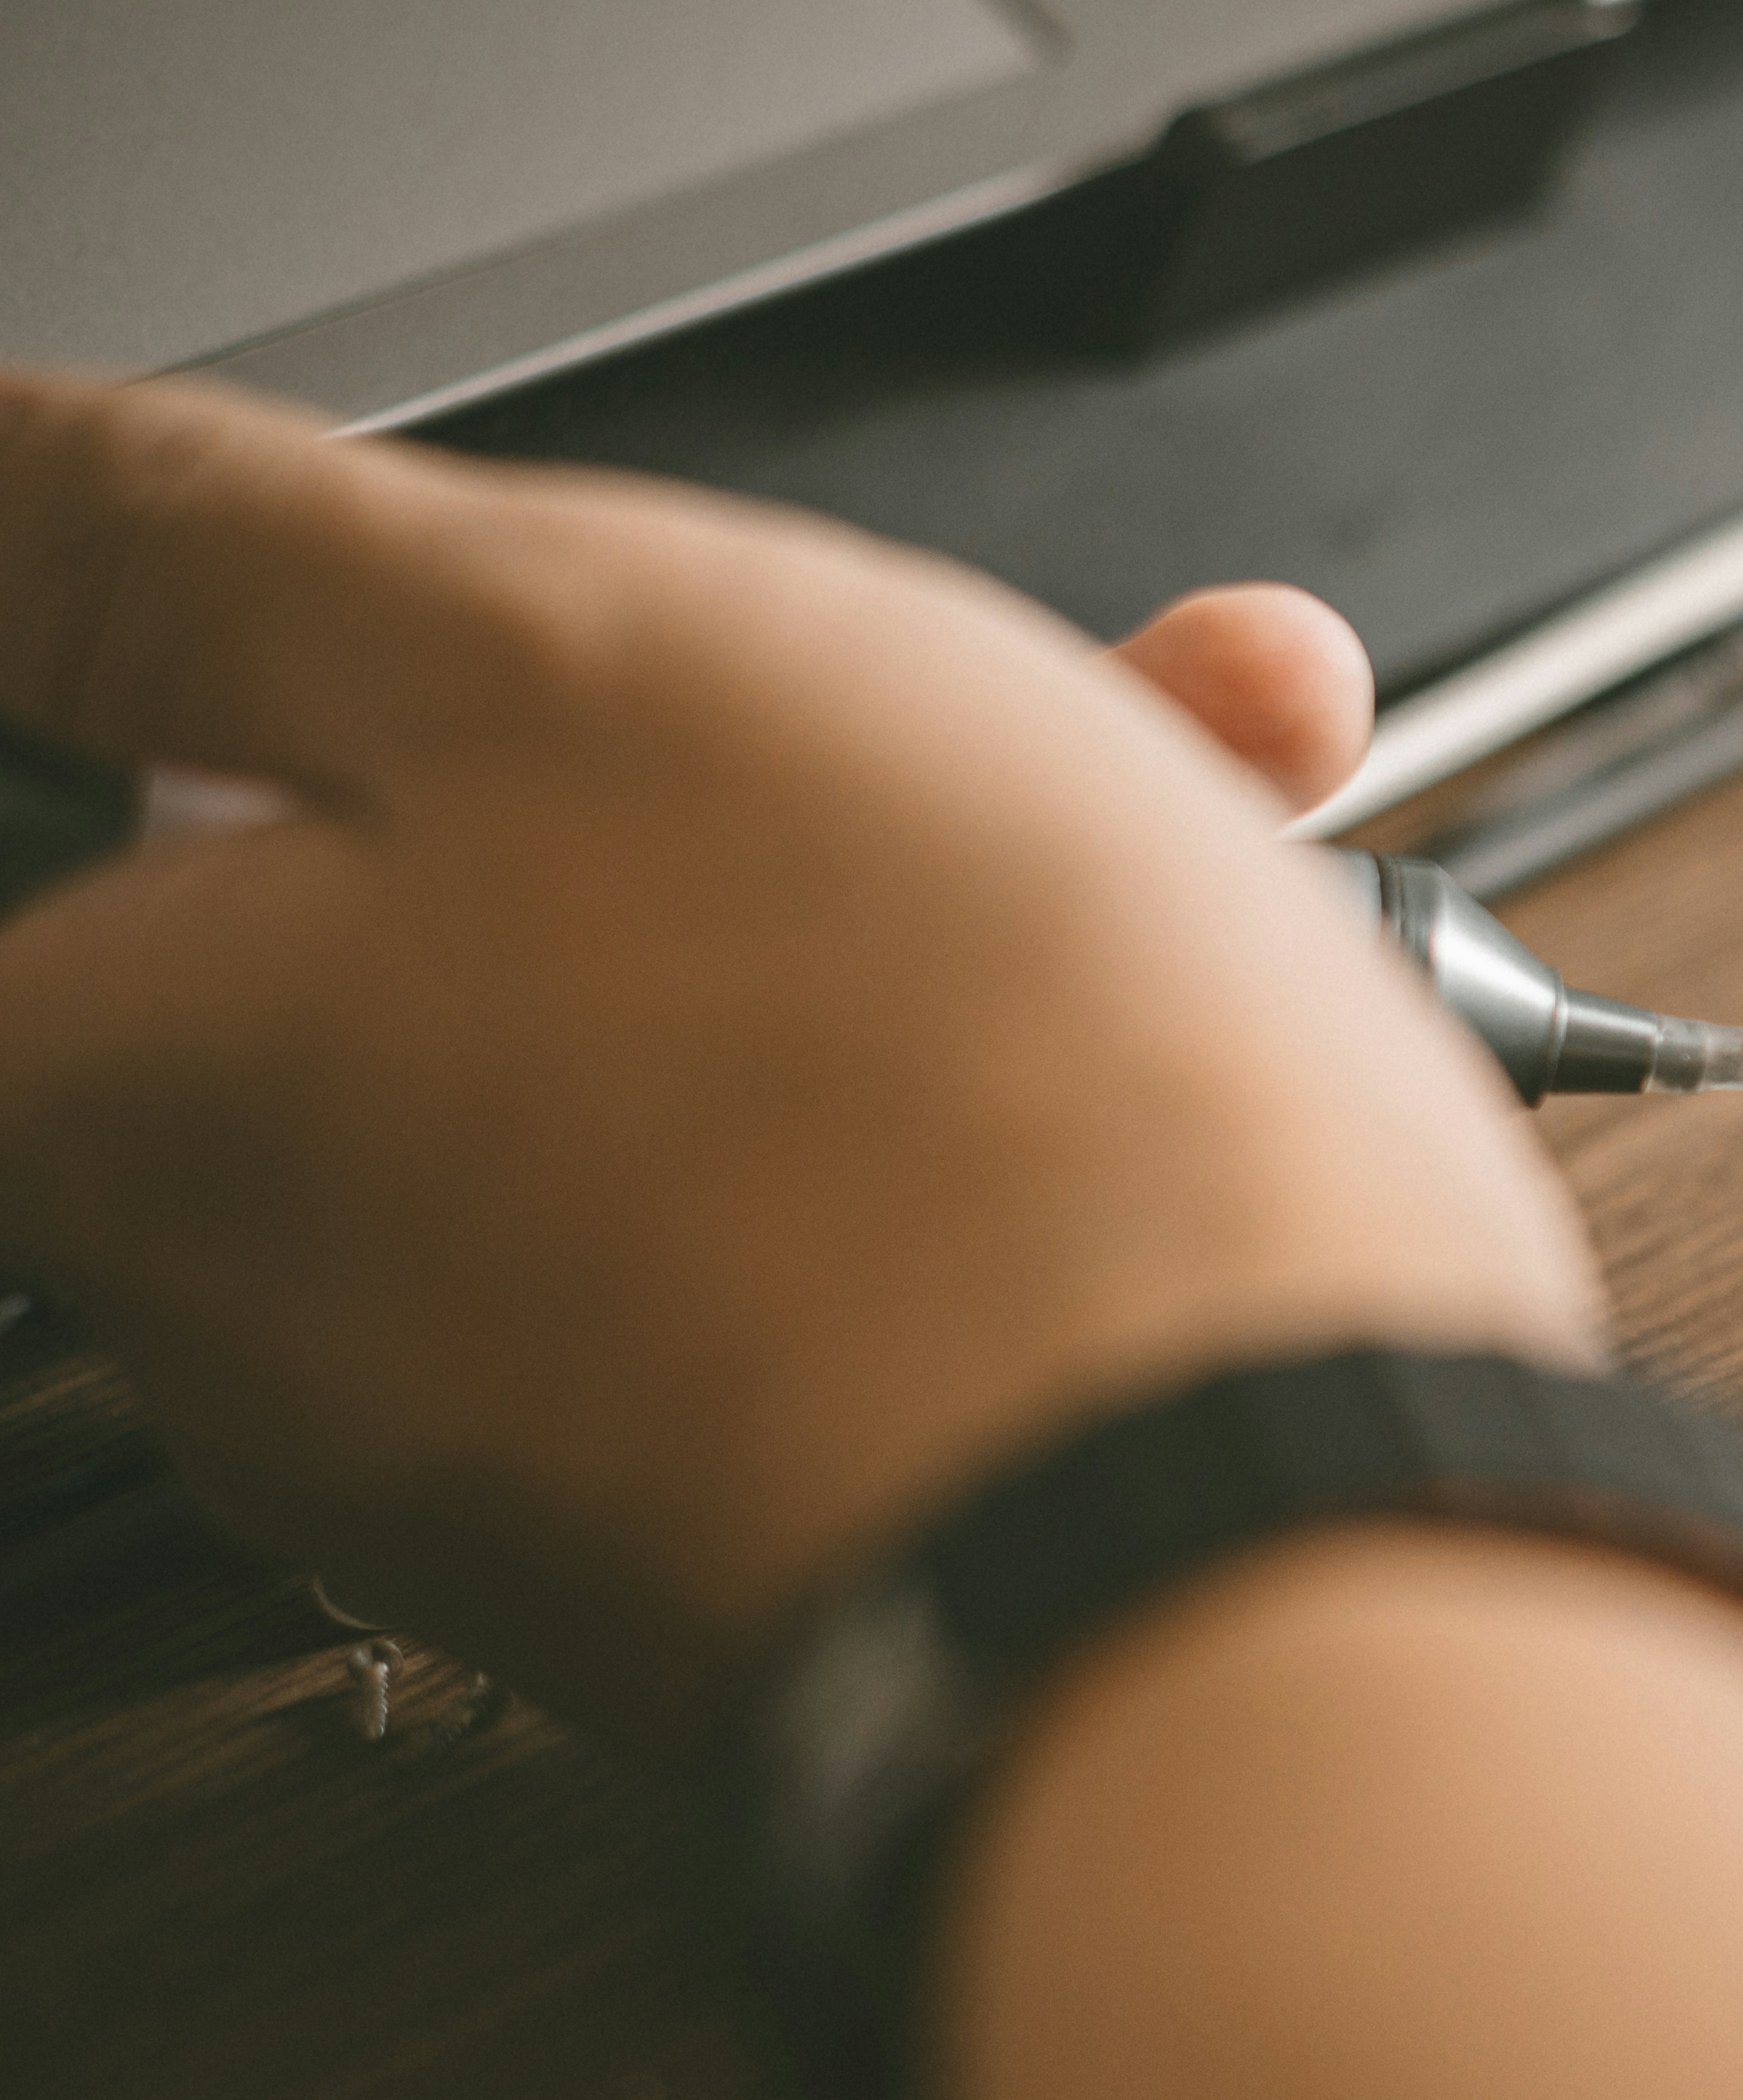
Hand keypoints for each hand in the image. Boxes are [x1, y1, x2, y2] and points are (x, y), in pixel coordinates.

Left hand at [0, 374, 1598, 1733]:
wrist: (1268, 1562)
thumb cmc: (939, 1125)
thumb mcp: (537, 647)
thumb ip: (190, 537)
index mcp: (111, 1092)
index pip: (92, 817)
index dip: (336, 662)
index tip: (530, 632)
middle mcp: (278, 1327)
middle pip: (455, 927)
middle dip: (734, 763)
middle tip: (974, 692)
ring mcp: (552, 1468)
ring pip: (705, 1074)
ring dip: (928, 930)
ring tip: (1201, 846)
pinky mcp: (793, 1552)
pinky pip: (859, 1258)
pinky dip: (1009, 1137)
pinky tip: (1201, 1069)